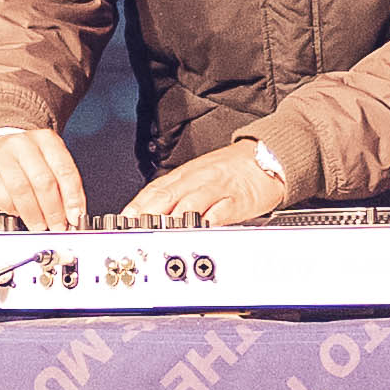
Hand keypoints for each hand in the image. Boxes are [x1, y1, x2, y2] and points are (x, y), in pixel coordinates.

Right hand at [0, 126, 86, 232]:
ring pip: (22, 189)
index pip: (64, 170)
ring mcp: (1, 156)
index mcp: (45, 140)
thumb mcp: (47, 166)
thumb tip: (73, 214)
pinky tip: (18, 213)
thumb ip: (62, 187)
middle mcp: (22, 143)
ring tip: (39, 225)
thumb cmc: (23, 165)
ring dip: (34, 213)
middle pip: (43, 180)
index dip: (72, 197)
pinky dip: (12, 209)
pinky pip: (1, 195)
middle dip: (53, 209)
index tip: (75, 216)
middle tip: (57, 226)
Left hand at [113, 142, 292, 233]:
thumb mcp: (198, 177)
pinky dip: (210, 220)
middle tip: (135, 229)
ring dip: (174, 218)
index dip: (137, 206)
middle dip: (149, 214)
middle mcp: (197, 180)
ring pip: (191, 202)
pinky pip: (222, 210)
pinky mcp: (238, 199)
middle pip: (167, 196)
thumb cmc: (230, 171)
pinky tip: (201, 230)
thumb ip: (176, 194)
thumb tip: (148, 214)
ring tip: (161, 233)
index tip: (122, 221)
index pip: (154, 190)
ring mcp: (217, 189)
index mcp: (184, 176)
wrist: (266, 156)